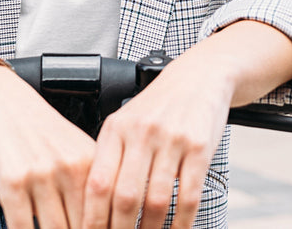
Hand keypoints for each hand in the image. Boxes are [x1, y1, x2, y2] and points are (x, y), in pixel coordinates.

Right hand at [0, 66, 97, 228]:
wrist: (2, 102)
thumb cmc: (39, 130)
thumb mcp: (74, 150)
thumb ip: (90, 184)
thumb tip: (103, 221)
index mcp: (89, 162)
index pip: (104, 214)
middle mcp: (68, 168)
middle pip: (81, 227)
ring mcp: (40, 175)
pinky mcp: (12, 183)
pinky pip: (21, 227)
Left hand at [82, 54, 231, 228]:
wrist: (199, 77)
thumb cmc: (157, 107)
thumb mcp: (125, 122)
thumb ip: (110, 157)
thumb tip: (92, 206)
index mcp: (116, 129)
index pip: (97, 183)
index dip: (91, 217)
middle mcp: (141, 133)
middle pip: (125, 197)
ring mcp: (171, 139)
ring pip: (156, 201)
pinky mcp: (199, 147)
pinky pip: (188, 196)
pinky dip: (181, 222)